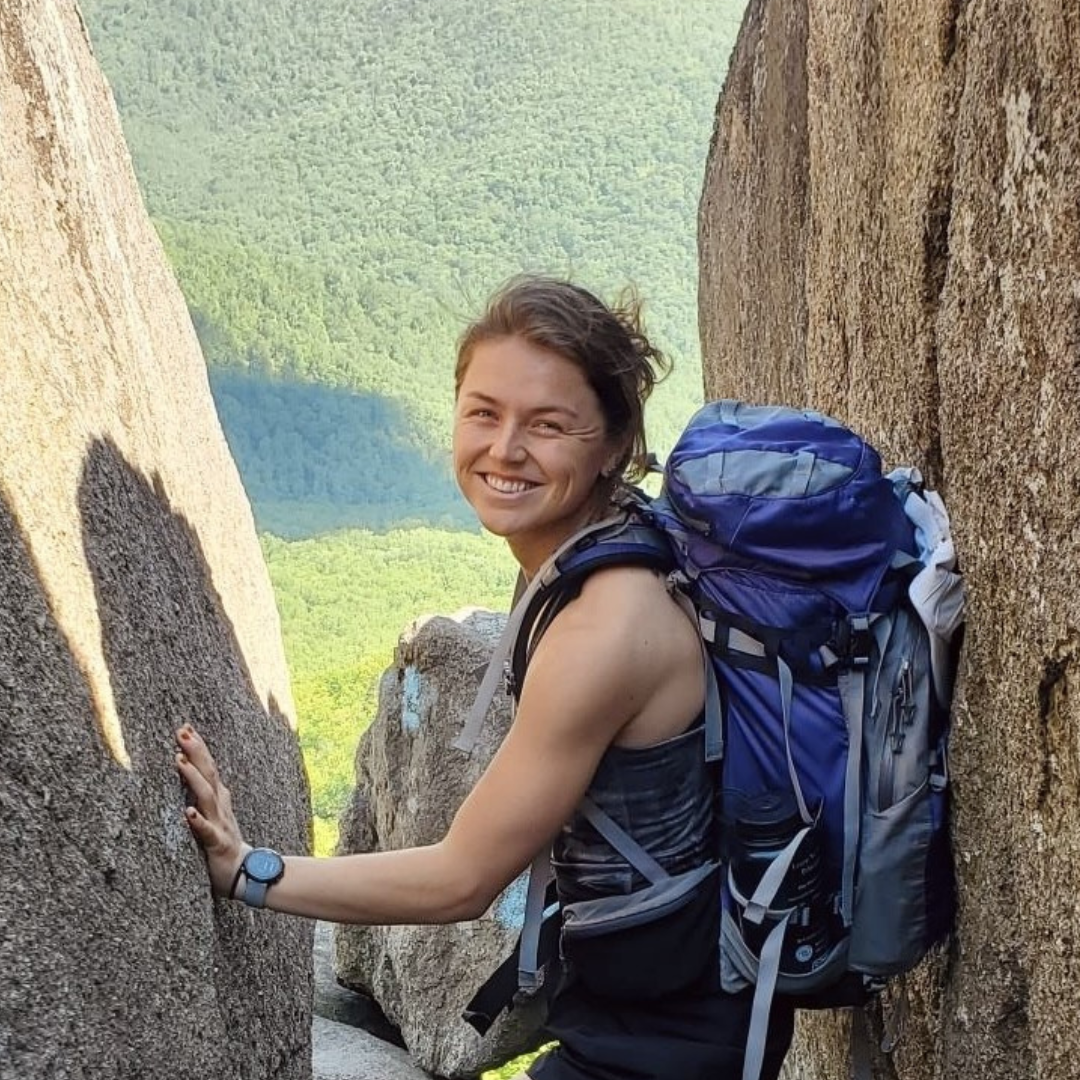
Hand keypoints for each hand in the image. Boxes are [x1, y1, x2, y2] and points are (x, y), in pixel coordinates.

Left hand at [175, 724, 249, 897]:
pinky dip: (198, 821)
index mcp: (218, 798)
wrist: (242, 872)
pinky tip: (187, 812)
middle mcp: (220, 806)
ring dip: (194, 778)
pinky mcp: (217, 843)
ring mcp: (219, 823)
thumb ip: (205, 793)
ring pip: (207, 797)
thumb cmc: (222, 842)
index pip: (208, 767)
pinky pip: (206, 831)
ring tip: (180, 762)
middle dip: (196, 752)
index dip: (198, 747)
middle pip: (209, 774)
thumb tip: (191, 769)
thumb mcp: (215, 812)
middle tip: (183, 732)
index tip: (186, 727)